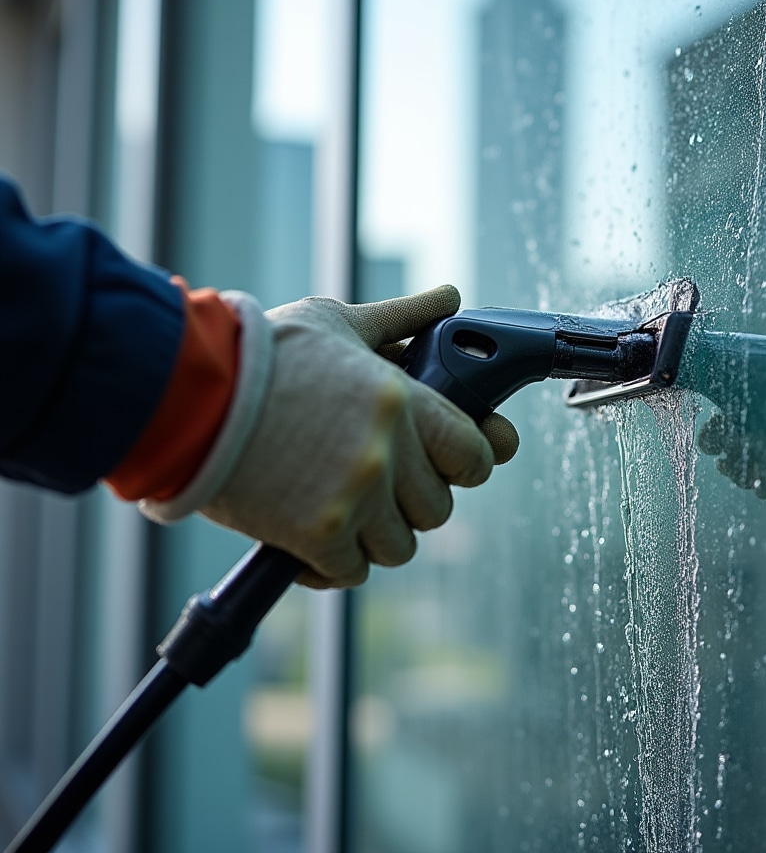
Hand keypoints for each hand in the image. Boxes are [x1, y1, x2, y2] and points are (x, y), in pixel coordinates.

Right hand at [145, 286, 517, 587]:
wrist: (185, 393)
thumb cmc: (262, 352)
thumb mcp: (337, 323)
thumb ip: (402, 318)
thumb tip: (450, 297)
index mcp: (401, 400)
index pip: (476, 455)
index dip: (469, 462)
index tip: (451, 463)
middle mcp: (386, 452)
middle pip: (437, 508)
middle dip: (412, 498)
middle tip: (377, 479)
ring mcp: (354, 498)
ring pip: (399, 546)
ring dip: (374, 533)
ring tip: (339, 504)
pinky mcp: (315, 537)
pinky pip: (350, 573)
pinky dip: (332, 562)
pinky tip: (309, 534)